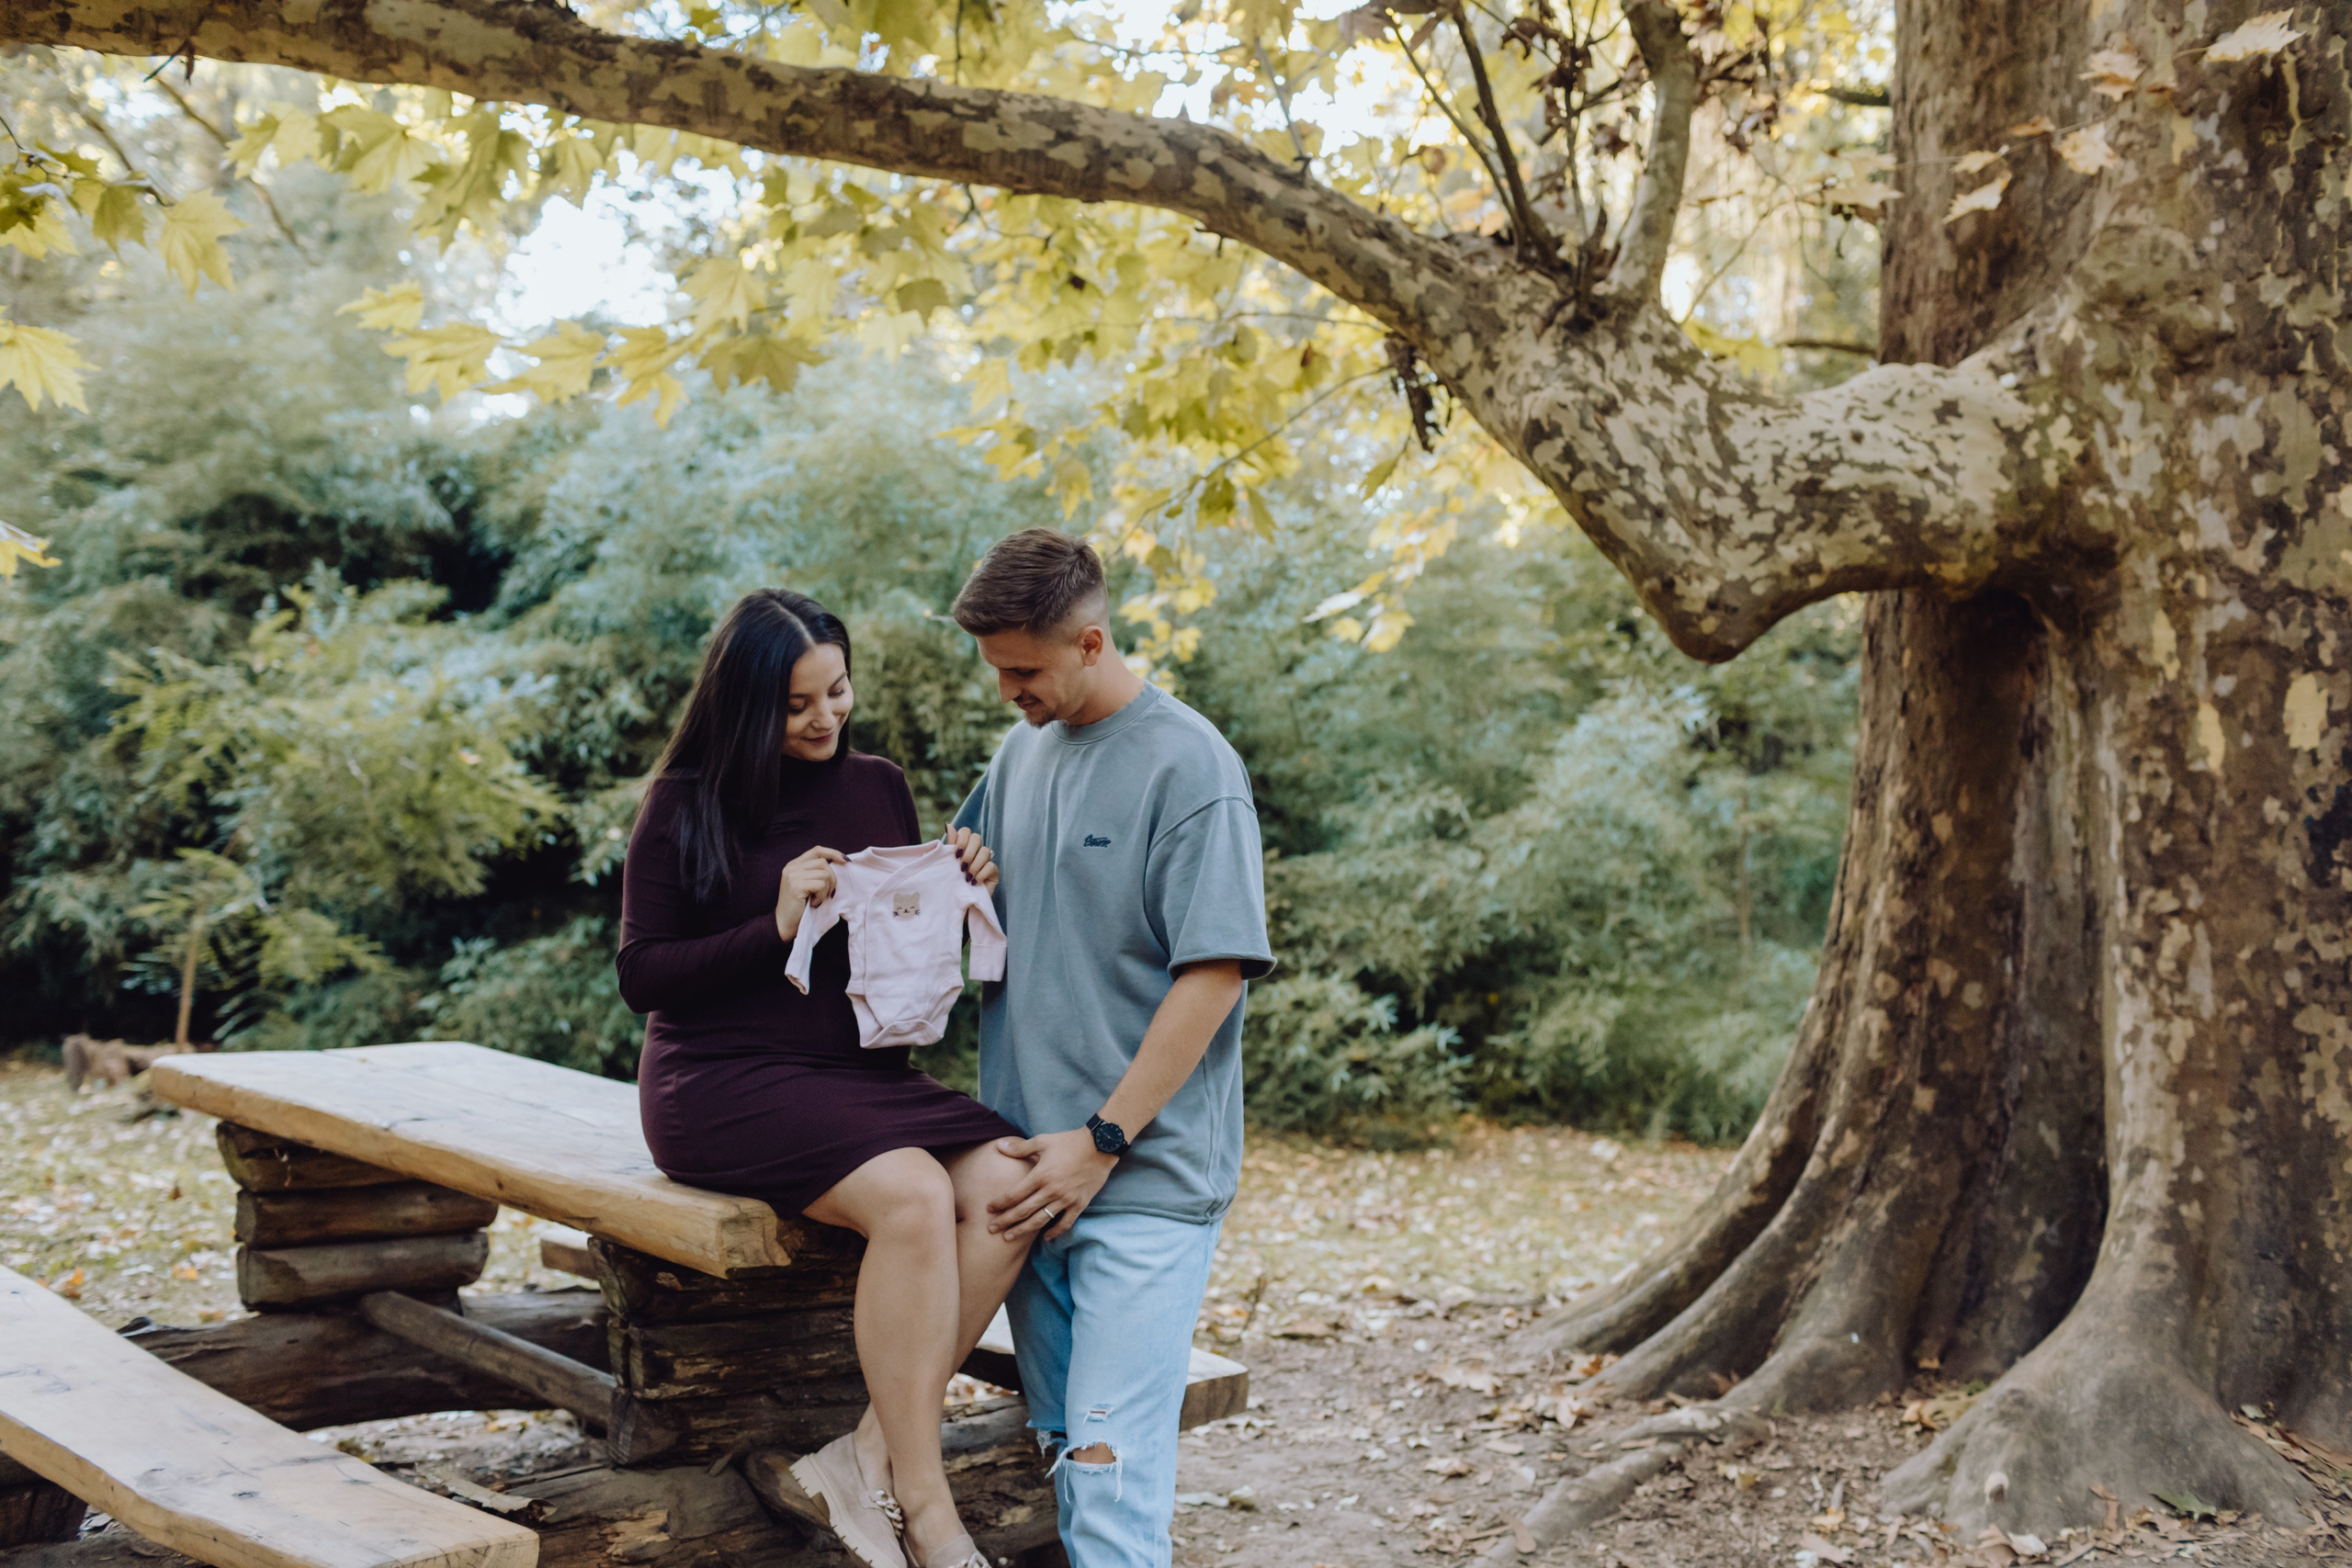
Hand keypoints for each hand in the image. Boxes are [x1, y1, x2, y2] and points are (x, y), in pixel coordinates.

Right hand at [775, 846, 846, 940]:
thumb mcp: (807, 885)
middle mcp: (792, 867)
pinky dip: (821, 896)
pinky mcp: (796, 885)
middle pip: (823, 863)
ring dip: (826, 890)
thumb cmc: (799, 907)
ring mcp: (793, 875)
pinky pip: (821, 885)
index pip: (817, 850)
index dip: (833, 853)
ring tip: (817, 899)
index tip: (845, 861)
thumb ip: (816, 872)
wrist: (783, 924)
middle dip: (832, 879)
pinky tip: (813, 903)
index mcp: (794, 865)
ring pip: (825, 874)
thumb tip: (841, 862)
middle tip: (826, 894)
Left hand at [945, 825, 998, 891]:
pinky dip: (981, 874)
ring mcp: (986, 860)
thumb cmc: (954, 884)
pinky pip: (991, 866)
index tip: (955, 854)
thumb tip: (948, 824)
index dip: (961, 840)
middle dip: (968, 852)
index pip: (966, 832)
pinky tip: (975, 882)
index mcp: (964, 846)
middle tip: (961, 866)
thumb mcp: (949, 864)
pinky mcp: (994, 872)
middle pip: (976, 838)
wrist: (961, 905)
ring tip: (967, 877)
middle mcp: (976, 851)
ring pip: (985, 851)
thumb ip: (950, 845)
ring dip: (974, 864)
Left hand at [988, 1129, 1114, 1242]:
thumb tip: (998, 1146)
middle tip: (991, 1229)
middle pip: (1023, 1211)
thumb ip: (1020, 1147)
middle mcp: (1051, 1190)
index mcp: (1040, 1175)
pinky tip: (1045, 1238)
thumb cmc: (1070, 1142)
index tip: (988, 1209)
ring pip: (1040, 1220)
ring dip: (1023, 1230)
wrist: (1100, 1146)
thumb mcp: (1043, 1141)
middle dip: (1005, 1221)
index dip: (999, 1203)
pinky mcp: (1079, 1204)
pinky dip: (1055, 1232)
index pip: (1014, 1194)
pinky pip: (1065, 1223)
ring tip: (1009, 1237)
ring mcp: (1066, 1199)